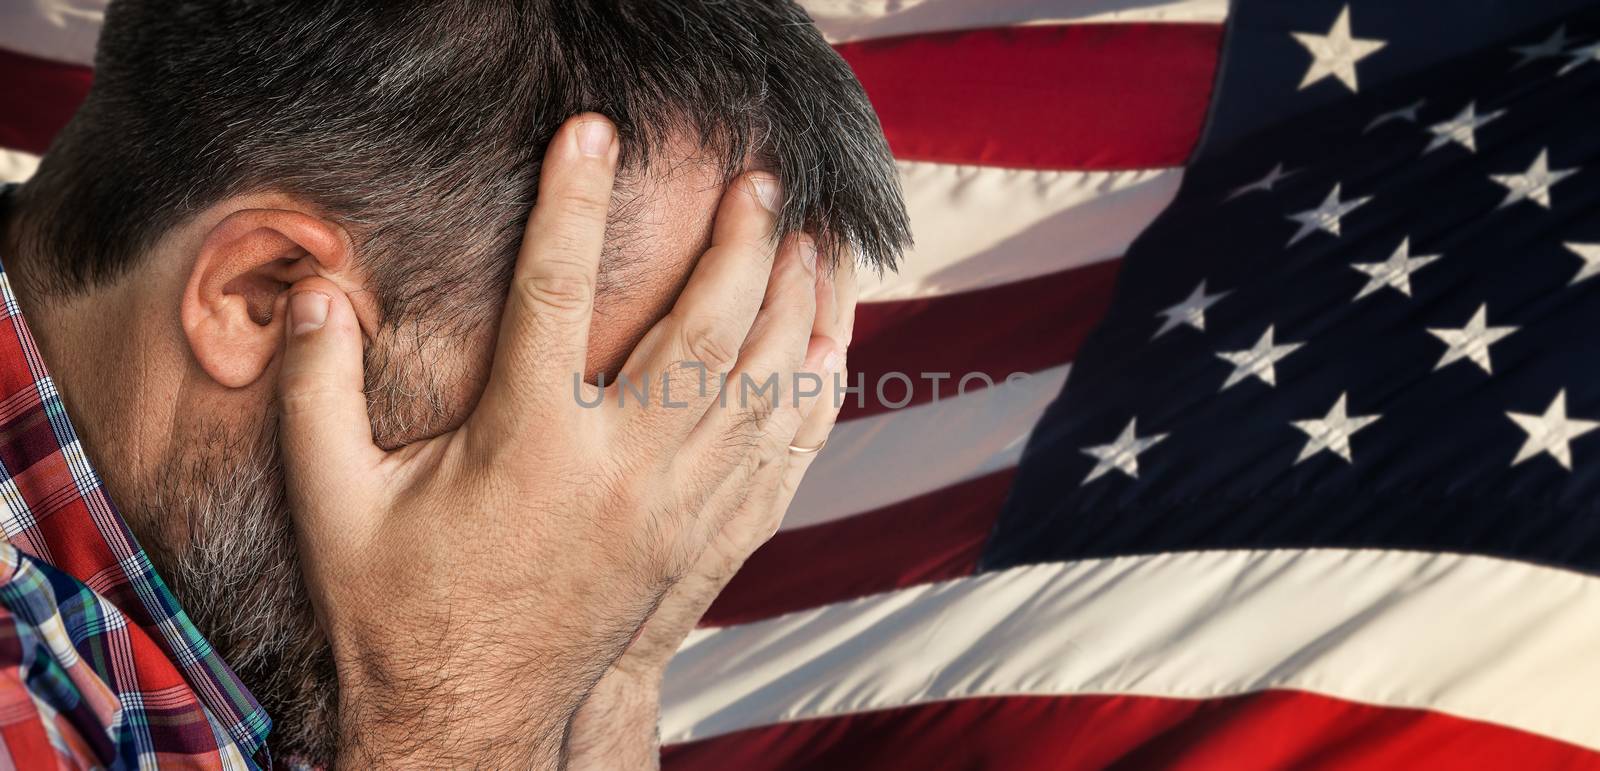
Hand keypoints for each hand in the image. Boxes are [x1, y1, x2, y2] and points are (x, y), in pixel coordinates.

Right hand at [275, 114, 840, 767]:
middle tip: (762, 179)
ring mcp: (674, 510)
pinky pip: (783, 456)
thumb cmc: (399, 612)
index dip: (569, 204)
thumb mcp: (336, 504)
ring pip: (760, 387)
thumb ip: (320, 395)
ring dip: (793, 304)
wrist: (472, 722)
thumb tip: (320, 297)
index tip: (591, 134)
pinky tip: (830, 346)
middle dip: (738, 242)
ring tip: (812, 238)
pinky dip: (814, 393)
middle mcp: (620, 473)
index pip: (552, 293)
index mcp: (528, 446)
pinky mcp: (703, 543)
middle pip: (701, 330)